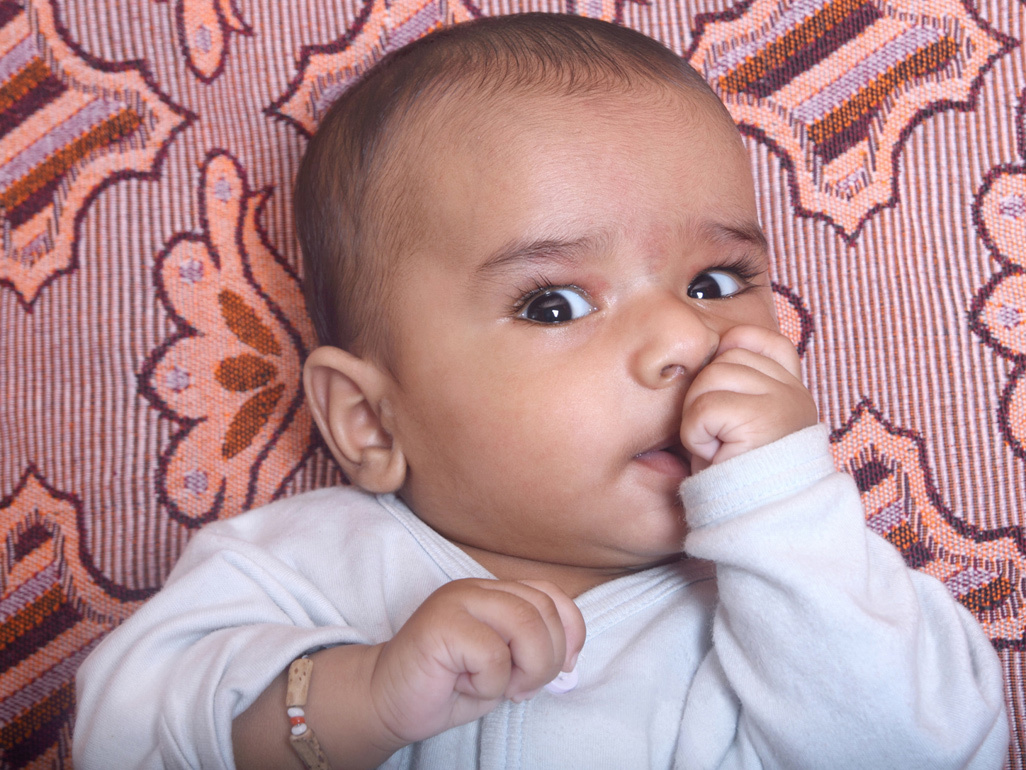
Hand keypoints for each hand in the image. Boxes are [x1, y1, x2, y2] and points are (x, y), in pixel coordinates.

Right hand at [368, 578, 585, 748]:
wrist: (388, 701)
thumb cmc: (448, 685)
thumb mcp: (504, 665)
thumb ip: (533, 648)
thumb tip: (571, 657)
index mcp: (494, 592)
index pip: (552, 595)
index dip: (571, 630)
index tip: (566, 666)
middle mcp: (477, 588)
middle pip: (544, 611)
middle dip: (548, 660)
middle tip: (522, 687)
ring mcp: (457, 600)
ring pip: (525, 625)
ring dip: (526, 669)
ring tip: (502, 687)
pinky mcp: (440, 623)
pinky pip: (492, 654)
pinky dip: (490, 683)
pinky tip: (465, 684)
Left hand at [681, 325, 817, 473]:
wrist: (759, 523)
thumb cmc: (738, 478)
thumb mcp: (739, 423)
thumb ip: (736, 385)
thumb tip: (714, 346)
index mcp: (791, 390)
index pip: (762, 340)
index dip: (734, 349)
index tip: (721, 389)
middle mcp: (794, 392)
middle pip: (727, 357)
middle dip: (705, 393)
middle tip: (717, 435)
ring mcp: (784, 401)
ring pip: (711, 377)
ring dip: (698, 416)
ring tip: (718, 446)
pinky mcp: (764, 418)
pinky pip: (704, 408)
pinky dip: (697, 435)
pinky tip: (716, 455)